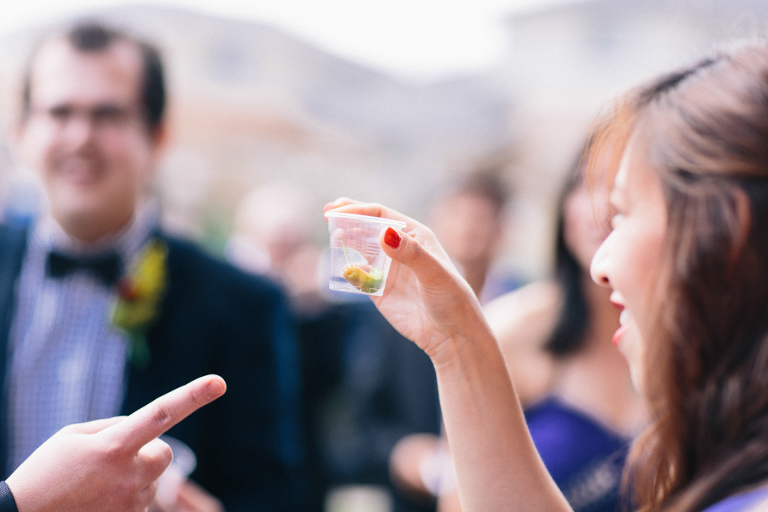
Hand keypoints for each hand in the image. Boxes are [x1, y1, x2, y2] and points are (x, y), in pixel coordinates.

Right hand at [6, 375, 226, 511]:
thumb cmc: (46, 472)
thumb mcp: (74, 436)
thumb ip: (115, 427)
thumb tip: (147, 427)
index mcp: (112, 446)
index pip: (161, 414)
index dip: (192, 396)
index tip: (218, 381)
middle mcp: (128, 476)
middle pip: (164, 455)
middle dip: (148, 453)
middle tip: (114, 460)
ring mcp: (129, 504)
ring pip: (151, 482)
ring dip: (132, 480)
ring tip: (93, 487)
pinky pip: (139, 504)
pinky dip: (124, 500)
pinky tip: (96, 502)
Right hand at [324, 199, 488, 359]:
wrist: (451, 335)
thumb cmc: (451, 299)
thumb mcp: (434, 273)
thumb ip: (411, 253)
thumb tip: (384, 233)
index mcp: (415, 236)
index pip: (381, 215)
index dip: (358, 209)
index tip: (338, 210)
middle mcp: (399, 249)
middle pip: (367, 228)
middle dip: (348, 219)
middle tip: (327, 214)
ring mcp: (387, 269)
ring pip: (360, 249)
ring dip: (345, 241)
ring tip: (333, 236)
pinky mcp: (379, 290)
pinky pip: (358, 276)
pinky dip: (349, 271)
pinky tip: (346, 270)